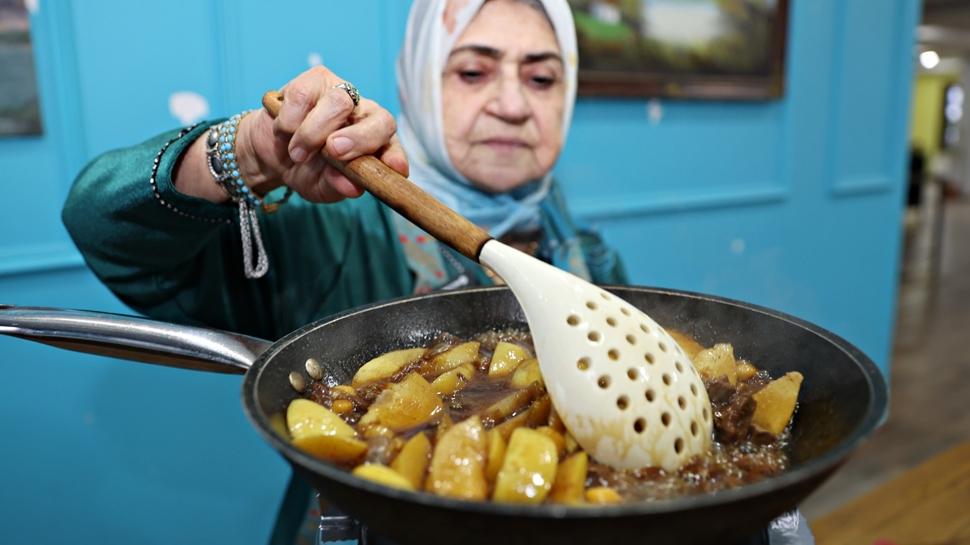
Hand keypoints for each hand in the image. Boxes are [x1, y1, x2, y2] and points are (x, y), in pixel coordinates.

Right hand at [236, 66, 407, 202]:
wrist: (272, 152)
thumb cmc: (306, 169)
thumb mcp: (321, 186)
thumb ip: (338, 186)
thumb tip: (353, 188)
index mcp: (375, 143)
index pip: (394, 146)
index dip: (395, 156)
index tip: (394, 169)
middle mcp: (364, 115)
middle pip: (379, 119)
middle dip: (358, 138)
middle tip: (332, 151)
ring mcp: (342, 93)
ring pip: (339, 101)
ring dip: (312, 133)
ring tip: (297, 153)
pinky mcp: (315, 79)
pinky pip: (302, 95)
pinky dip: (289, 121)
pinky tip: (286, 132)